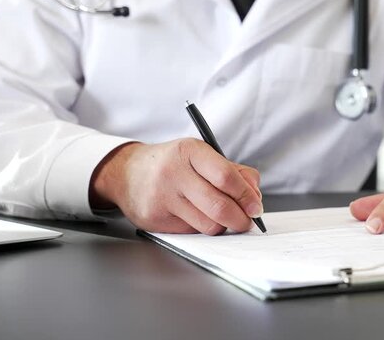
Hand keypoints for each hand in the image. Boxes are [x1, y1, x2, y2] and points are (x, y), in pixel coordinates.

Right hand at [89, 138, 262, 234]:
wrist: (127, 173)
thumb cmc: (174, 165)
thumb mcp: (203, 156)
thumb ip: (234, 172)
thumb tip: (255, 197)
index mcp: (190, 151)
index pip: (226, 177)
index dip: (246, 196)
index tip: (256, 207)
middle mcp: (173, 173)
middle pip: (219, 206)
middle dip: (241, 219)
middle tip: (247, 221)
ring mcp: (162, 198)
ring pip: (208, 225)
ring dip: (222, 225)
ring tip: (220, 216)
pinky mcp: (155, 220)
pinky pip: (192, 232)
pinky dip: (202, 228)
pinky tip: (195, 216)